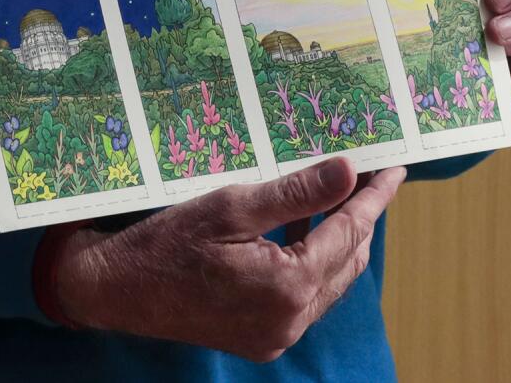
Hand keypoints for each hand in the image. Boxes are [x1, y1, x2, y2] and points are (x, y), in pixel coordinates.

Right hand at [52, 159, 403, 361]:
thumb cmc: (167, 243)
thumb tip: (347, 172)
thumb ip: (295, 193)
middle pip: (346, 261)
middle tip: (367, 179)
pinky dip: (310, 264)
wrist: (118, 290)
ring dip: (336, 242)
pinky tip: (298, 233)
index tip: (393, 171)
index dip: (373, 198)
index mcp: (289, 286)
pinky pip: (304, 299)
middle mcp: (291, 319)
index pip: (348, 232)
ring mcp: (277, 335)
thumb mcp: (231, 206)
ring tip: (338, 200)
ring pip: (328, 283)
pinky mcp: (261, 339)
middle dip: (360, 219)